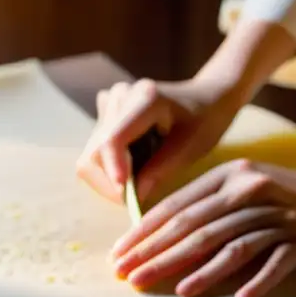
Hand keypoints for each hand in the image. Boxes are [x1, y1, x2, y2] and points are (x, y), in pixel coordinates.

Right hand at [76, 75, 244, 203]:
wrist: (204, 98)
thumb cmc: (203, 122)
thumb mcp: (191, 148)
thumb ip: (161, 170)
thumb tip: (133, 197)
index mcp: (146, 98)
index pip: (113, 139)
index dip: (113, 171)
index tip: (126, 198)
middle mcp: (121, 96)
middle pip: (95, 153)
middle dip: (111, 183)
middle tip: (137, 199)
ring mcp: (109, 103)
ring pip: (91, 157)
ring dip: (111, 178)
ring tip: (141, 178)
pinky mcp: (104, 113)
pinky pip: (94, 153)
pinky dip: (110, 169)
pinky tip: (134, 164)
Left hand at [110, 160, 295, 296]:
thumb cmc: (281, 197)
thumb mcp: (239, 189)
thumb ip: (203, 206)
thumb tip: (156, 237)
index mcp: (226, 179)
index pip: (176, 208)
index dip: (144, 234)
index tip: (119, 256)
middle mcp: (249, 193)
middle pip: (196, 228)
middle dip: (159, 255)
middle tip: (132, 278)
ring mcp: (278, 216)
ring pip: (233, 245)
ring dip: (203, 270)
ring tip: (179, 291)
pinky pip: (278, 261)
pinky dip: (260, 279)